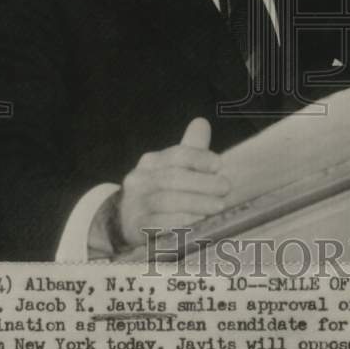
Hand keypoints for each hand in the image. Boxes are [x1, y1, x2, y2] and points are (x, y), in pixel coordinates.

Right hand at [116, 117, 229, 250]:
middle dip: (202, 183)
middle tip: (225, 187)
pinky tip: (198, 221)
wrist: (124, 220)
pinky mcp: (135, 226)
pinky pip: (158, 223)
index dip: (199, 158)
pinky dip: (180, 221)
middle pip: (173, 178)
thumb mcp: (171, 168)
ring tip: (218, 206)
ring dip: (196, 202)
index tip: (219, 164)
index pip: (177, 155)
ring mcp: (135, 204)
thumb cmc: (158, 190)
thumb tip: (202, 122)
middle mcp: (140, 180)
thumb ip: (190, 149)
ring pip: (166, 201)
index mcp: (151, 162)